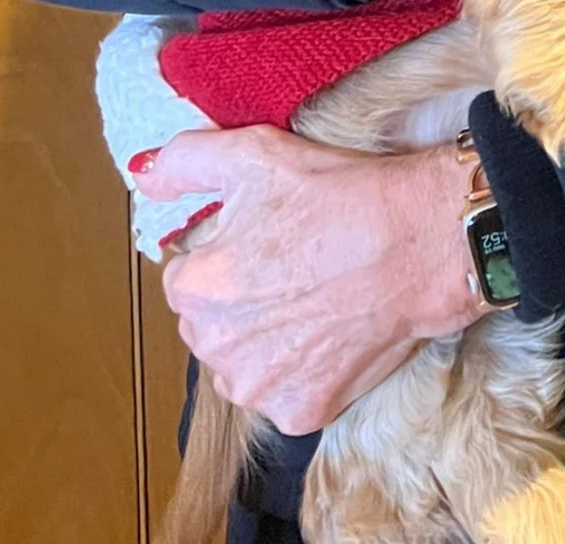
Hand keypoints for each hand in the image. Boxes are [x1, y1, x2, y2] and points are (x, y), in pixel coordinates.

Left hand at [133, 126, 482, 435]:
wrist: (421, 240)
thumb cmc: (340, 195)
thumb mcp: (254, 153)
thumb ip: (183, 162)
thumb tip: (143, 176)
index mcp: (196, 288)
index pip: (188, 277)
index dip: (229, 251)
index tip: (270, 236)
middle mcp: (216, 348)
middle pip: (213, 323)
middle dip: (242, 298)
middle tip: (296, 262)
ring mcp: (261, 386)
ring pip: (245, 362)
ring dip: (267, 338)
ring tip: (317, 294)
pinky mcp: (303, 411)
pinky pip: (286, 390)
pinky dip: (305, 367)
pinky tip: (333, 328)